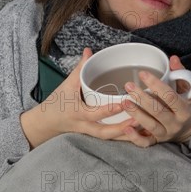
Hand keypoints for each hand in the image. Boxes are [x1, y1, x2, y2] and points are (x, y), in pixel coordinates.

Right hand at [20, 47, 135, 148]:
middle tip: (140, 120)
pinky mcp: (93, 137)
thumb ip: (79, 69)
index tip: (125, 103)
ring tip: (144, 130)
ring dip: (126, 136)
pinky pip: (109, 140)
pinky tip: (139, 135)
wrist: (46, 123)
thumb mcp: (66, 85)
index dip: (110, 109)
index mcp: (77, 113)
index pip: (94, 113)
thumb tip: (89, 51)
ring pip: (109, 139)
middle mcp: (84, 126)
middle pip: (104, 132)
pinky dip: (123, 138)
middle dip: (122, 129)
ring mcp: (89, 134)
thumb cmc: (56, 103)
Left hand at [116, 55, 190, 147]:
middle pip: (158, 111)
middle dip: (142, 98)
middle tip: (128, 86)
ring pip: (150, 126)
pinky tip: (125, 127)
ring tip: (125, 102)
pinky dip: (135, 137)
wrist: (188, 128)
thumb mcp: (186, 90)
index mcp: (184, 110)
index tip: (142, 73)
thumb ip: (179, 74)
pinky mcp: (156, 142)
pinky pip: (145, 143)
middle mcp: (175, 123)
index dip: (156, 84)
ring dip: (136, 114)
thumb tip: (173, 59)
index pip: (170, 96)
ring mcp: (165, 133)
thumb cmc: (184, 105)